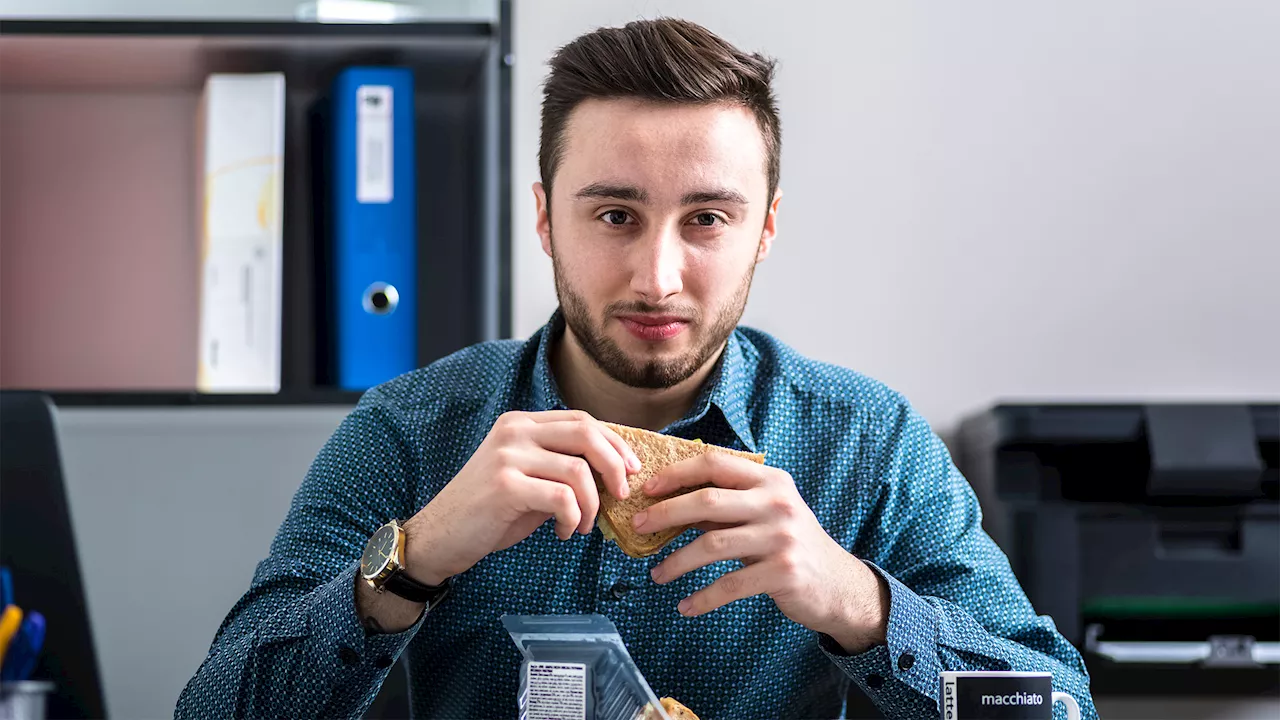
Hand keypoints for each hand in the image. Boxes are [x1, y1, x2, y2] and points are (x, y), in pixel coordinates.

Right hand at [403, 410, 639, 584]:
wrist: (439, 537)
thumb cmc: (488, 512)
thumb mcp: (527, 478)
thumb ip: (561, 467)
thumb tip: (613, 473)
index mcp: (521, 423)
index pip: (582, 420)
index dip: (614, 442)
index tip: (632, 468)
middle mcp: (515, 431)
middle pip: (586, 433)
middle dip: (615, 465)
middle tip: (621, 494)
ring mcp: (508, 456)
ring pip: (579, 470)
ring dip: (592, 504)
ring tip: (582, 525)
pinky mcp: (506, 486)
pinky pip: (562, 498)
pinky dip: (573, 518)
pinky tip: (564, 532)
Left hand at [636, 453, 889, 652]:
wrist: (837, 584)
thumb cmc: (789, 544)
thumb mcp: (764, 514)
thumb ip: (726, 506)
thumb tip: (668, 504)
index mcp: (770, 480)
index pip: (715, 464)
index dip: (677, 473)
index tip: (648, 488)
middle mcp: (777, 503)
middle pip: (707, 501)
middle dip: (665, 513)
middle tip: (638, 526)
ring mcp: (782, 537)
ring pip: (712, 544)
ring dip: (677, 561)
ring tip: (656, 575)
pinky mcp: (783, 572)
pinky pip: (730, 585)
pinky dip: (702, 598)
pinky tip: (685, 606)